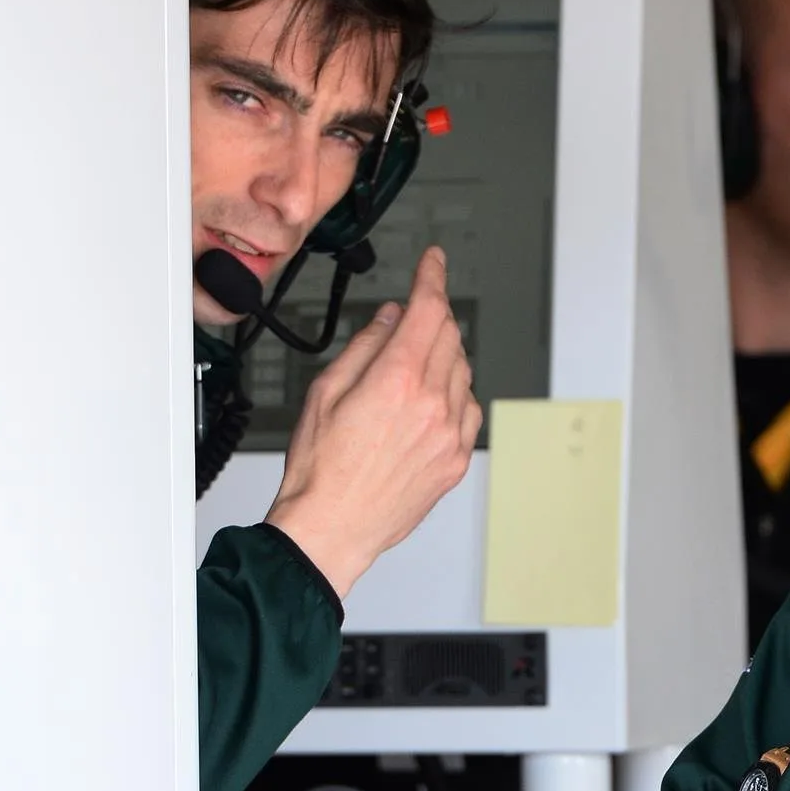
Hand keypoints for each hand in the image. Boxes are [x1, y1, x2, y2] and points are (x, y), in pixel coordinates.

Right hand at [266, 246, 482, 598]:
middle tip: (414, 316)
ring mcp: (449, 433)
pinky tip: (428, 403)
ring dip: (442, 356)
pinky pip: (468, 409)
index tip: (434, 262)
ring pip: (462, 371)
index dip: (433, 277)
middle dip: (433, 316)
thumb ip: (366, 346)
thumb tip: (392, 317)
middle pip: (448, 335)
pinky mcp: (455, 459)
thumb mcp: (326, 392)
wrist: (332, 528)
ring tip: (410, 371)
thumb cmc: (320, 469)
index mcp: (397, 381)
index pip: (428, 310)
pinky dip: (454, 394)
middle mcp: (431, 404)